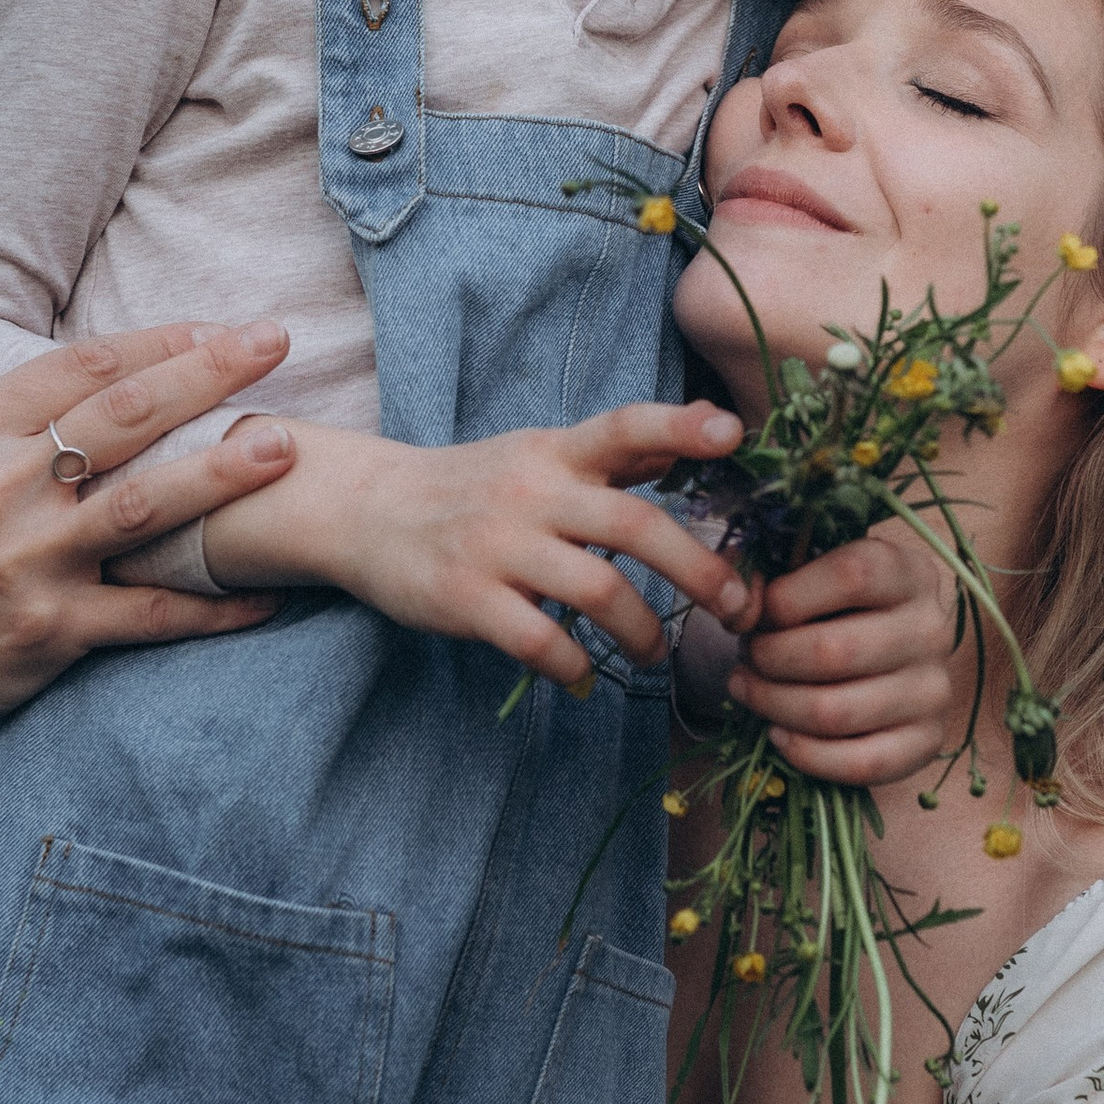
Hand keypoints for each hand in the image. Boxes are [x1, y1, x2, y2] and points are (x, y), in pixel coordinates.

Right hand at [0, 282, 299, 776]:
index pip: (77, 369)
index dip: (153, 342)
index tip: (214, 326)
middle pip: (123, 416)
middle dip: (208, 373)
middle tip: (277, 341)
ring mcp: (29, 562)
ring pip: (144, 504)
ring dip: (220, 473)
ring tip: (288, 446)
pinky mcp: (53, 631)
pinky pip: (149, 613)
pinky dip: (211, 605)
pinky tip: (270, 594)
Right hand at [202, 404, 757, 692]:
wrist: (367, 511)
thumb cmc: (474, 487)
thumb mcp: (539, 455)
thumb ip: (612, 456)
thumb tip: (698, 440)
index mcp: (557, 453)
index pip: (625, 426)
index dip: (681, 427)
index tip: (733, 433)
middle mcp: (532, 492)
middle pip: (633, 525)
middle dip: (699, 570)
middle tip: (736, 608)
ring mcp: (497, 546)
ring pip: (598, 591)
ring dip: (643, 633)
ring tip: (654, 656)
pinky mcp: (465, 598)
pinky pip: (540, 642)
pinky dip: (574, 667)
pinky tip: (582, 677)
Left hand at [729, 516, 957, 787]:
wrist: (892, 657)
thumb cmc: (839, 608)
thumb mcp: (815, 573)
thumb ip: (771, 571)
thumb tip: (737, 601)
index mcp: (910, 574)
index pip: (850, 576)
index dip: (787, 598)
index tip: (757, 613)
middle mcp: (931, 630)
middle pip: (833, 651)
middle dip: (769, 658)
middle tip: (746, 657)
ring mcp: (934, 691)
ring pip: (834, 711)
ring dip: (773, 705)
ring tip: (749, 690)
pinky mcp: (926, 742)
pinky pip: (859, 763)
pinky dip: (805, 754)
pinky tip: (778, 733)